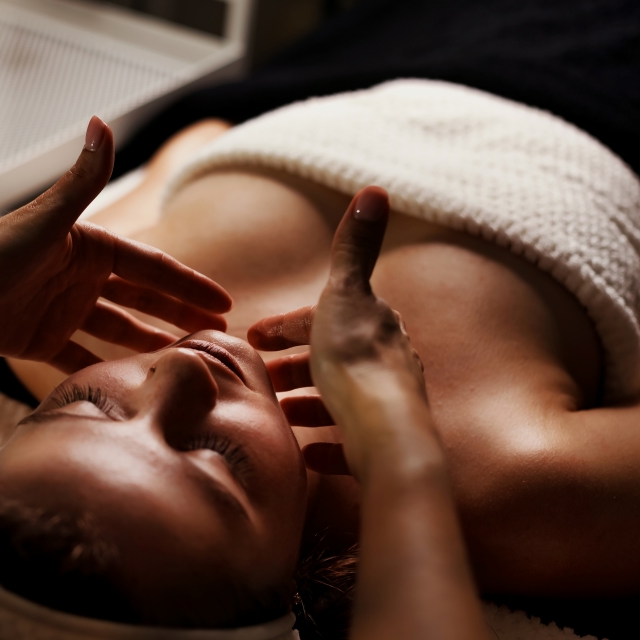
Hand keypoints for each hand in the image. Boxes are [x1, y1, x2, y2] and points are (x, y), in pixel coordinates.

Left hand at [0, 117, 231, 372]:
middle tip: (218, 339)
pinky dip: (106, 369)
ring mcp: (60, 308)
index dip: (188, 285)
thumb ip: (81, 180)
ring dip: (150, 344)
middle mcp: (78, 275)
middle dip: (180, 316)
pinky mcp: (38, 340)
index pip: (151, 267)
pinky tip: (131, 385)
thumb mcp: (43, 221)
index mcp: (87, 245)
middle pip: (141, 299)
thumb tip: (103, 120)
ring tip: (185, 364)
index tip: (224, 304)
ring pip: (117, 329)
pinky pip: (81, 357)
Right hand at [248, 187, 428, 478]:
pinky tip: (306, 451)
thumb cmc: (356, 360)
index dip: (287, 326)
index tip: (253, 339)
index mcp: (373, 325)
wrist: (385, 430)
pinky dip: (327, 444)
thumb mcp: (344, 292)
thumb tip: (376, 188)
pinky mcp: (381, 444)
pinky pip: (350, 443)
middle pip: (332, 359)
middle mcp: (386, 362)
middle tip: (261, 379)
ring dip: (307, 403)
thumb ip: (355, 246)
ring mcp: (384, 405)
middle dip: (295, 366)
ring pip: (340, 400)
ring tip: (277, 412)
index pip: (324, 317)